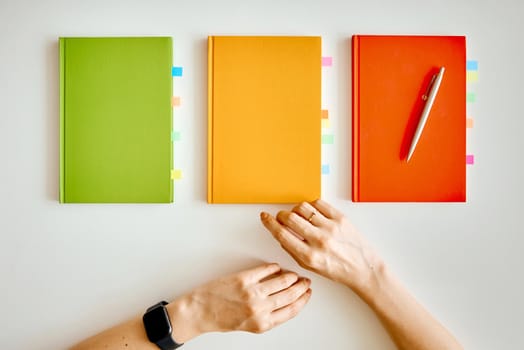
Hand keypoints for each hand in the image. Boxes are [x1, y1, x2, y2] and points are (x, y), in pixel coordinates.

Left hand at [169, 263, 310, 341]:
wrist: (198, 312)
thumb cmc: (219, 319)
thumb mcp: (248, 326)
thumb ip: (266, 317)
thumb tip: (282, 304)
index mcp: (262, 323)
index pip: (291, 311)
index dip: (302, 301)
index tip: (307, 294)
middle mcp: (260, 309)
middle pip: (289, 296)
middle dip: (301, 288)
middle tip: (305, 282)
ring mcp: (252, 293)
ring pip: (281, 282)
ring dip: (291, 277)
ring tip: (295, 274)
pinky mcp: (243, 279)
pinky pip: (265, 271)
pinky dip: (274, 268)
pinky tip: (277, 267)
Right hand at [260, 199, 381, 294]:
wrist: (364, 269)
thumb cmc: (338, 270)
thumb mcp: (311, 267)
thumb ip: (293, 251)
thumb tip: (280, 233)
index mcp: (310, 256)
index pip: (282, 234)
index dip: (270, 223)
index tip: (265, 217)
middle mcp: (320, 241)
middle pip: (290, 218)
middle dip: (281, 215)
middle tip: (282, 217)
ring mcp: (331, 227)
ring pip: (303, 208)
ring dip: (296, 210)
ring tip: (299, 216)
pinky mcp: (341, 218)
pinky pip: (318, 203)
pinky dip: (311, 206)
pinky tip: (312, 213)